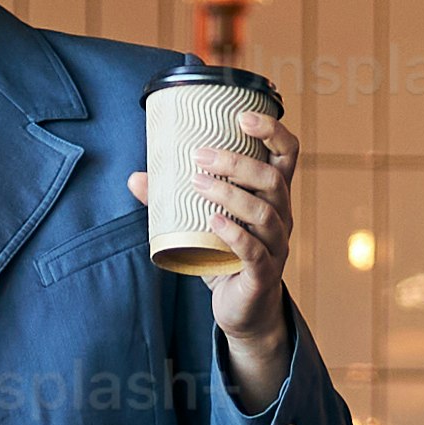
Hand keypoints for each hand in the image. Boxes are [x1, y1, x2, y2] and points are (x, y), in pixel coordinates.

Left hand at [127, 105, 305, 400]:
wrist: (243, 309)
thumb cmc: (225, 257)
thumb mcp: (201, 225)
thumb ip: (172, 201)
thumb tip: (135, 177)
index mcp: (273, 197)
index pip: (287, 154)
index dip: (273, 130)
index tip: (243, 115)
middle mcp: (282, 217)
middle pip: (273, 180)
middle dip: (236, 162)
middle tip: (199, 155)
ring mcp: (276, 246)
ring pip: (264, 213)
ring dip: (229, 194)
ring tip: (197, 184)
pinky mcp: (264, 274)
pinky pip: (254, 251)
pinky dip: (234, 234)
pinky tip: (212, 222)